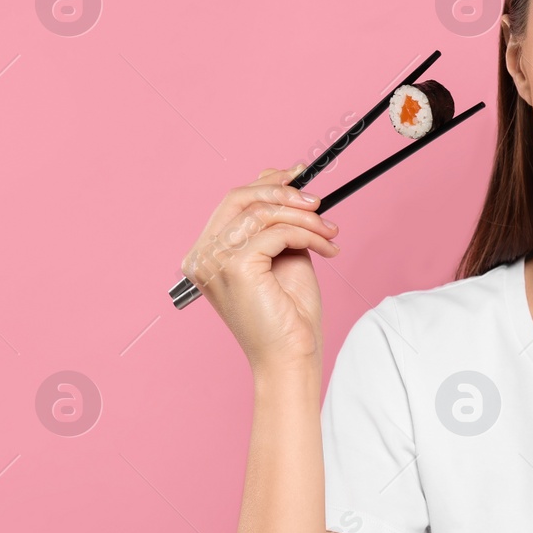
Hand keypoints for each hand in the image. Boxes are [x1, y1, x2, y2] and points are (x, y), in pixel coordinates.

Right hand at [181, 165, 340, 373]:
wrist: (291, 357)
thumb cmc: (287, 316)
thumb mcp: (284, 255)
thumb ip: (279, 223)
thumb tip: (287, 184)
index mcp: (207, 254)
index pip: (232, 201)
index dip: (267, 182)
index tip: (298, 174)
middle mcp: (201, 256)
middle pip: (240, 197)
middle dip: (284, 192)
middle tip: (318, 204)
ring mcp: (213, 261)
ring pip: (263, 213)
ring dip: (305, 218)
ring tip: (330, 233)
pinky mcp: (235, 268)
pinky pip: (278, 232)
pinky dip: (308, 235)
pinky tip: (327, 248)